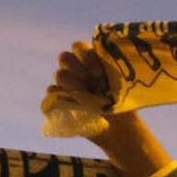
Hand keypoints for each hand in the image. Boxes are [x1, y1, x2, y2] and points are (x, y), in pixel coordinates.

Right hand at [52, 42, 163, 170]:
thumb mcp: (122, 88)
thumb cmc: (123, 104)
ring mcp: (66, 85)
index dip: (86, 55)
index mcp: (90, 61)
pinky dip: (62, 98)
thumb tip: (103, 72)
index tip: (99, 72)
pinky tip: (76, 105)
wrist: (120, 129)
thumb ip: (111, 75)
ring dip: (72, 83)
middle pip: (64, 57)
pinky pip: (52, 93)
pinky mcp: (59, 101)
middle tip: (91, 81)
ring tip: (86, 96)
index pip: (79, 47)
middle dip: (77, 67)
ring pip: (59, 74)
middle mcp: (76, 70)